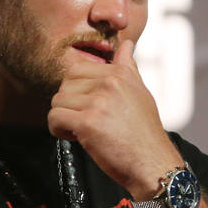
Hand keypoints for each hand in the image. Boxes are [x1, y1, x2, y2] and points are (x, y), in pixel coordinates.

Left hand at [47, 39, 180, 198]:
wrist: (153, 164)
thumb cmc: (144, 133)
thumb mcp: (141, 93)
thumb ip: (128, 68)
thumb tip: (125, 43)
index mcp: (119, 73)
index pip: (77, 70)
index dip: (77, 91)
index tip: (90, 107)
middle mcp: (109, 83)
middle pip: (64, 85)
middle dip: (69, 104)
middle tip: (85, 121)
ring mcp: (98, 102)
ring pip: (57, 102)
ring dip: (64, 118)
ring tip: (82, 131)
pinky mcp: (87, 122)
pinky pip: (54, 118)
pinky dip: (58, 130)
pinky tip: (76, 138)